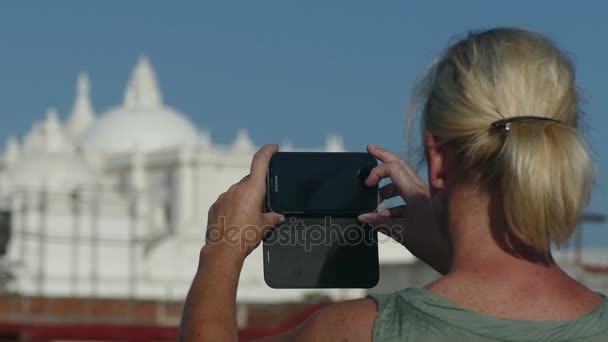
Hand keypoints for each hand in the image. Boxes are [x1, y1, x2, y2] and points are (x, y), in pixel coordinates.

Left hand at [204, 144, 285, 260]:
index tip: (273, 147)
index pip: (260, 161)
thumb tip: (279, 216)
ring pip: (238, 192)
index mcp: (252, 188)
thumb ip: (273, 217)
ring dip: (244, 200)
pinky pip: (227, 202)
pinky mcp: (215, 206)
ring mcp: (224, 196)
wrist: (224, 250)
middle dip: (257, 189)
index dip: (268, 151)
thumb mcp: (265, 226)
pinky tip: (237, 222)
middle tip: (263, 205)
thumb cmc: (245, 236)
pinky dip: (233, 208)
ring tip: (249, 219)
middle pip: (250, 181)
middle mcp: (237, 188)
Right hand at [358, 144, 450, 273]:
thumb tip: (363, 217)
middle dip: (384, 156)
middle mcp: (422, 191)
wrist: (457, 256)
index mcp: (416, 193)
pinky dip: (394, 204)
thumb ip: (381, 224)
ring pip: (403, 182)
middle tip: (370, 149)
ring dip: (387, 187)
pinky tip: (385, 217)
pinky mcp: (427, 208)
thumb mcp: (402, 234)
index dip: (377, 172)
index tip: (367, 184)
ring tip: (375, 199)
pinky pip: (407, 199)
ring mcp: (426, 198)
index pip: (394, 168)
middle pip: (401, 165)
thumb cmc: (434, 245)